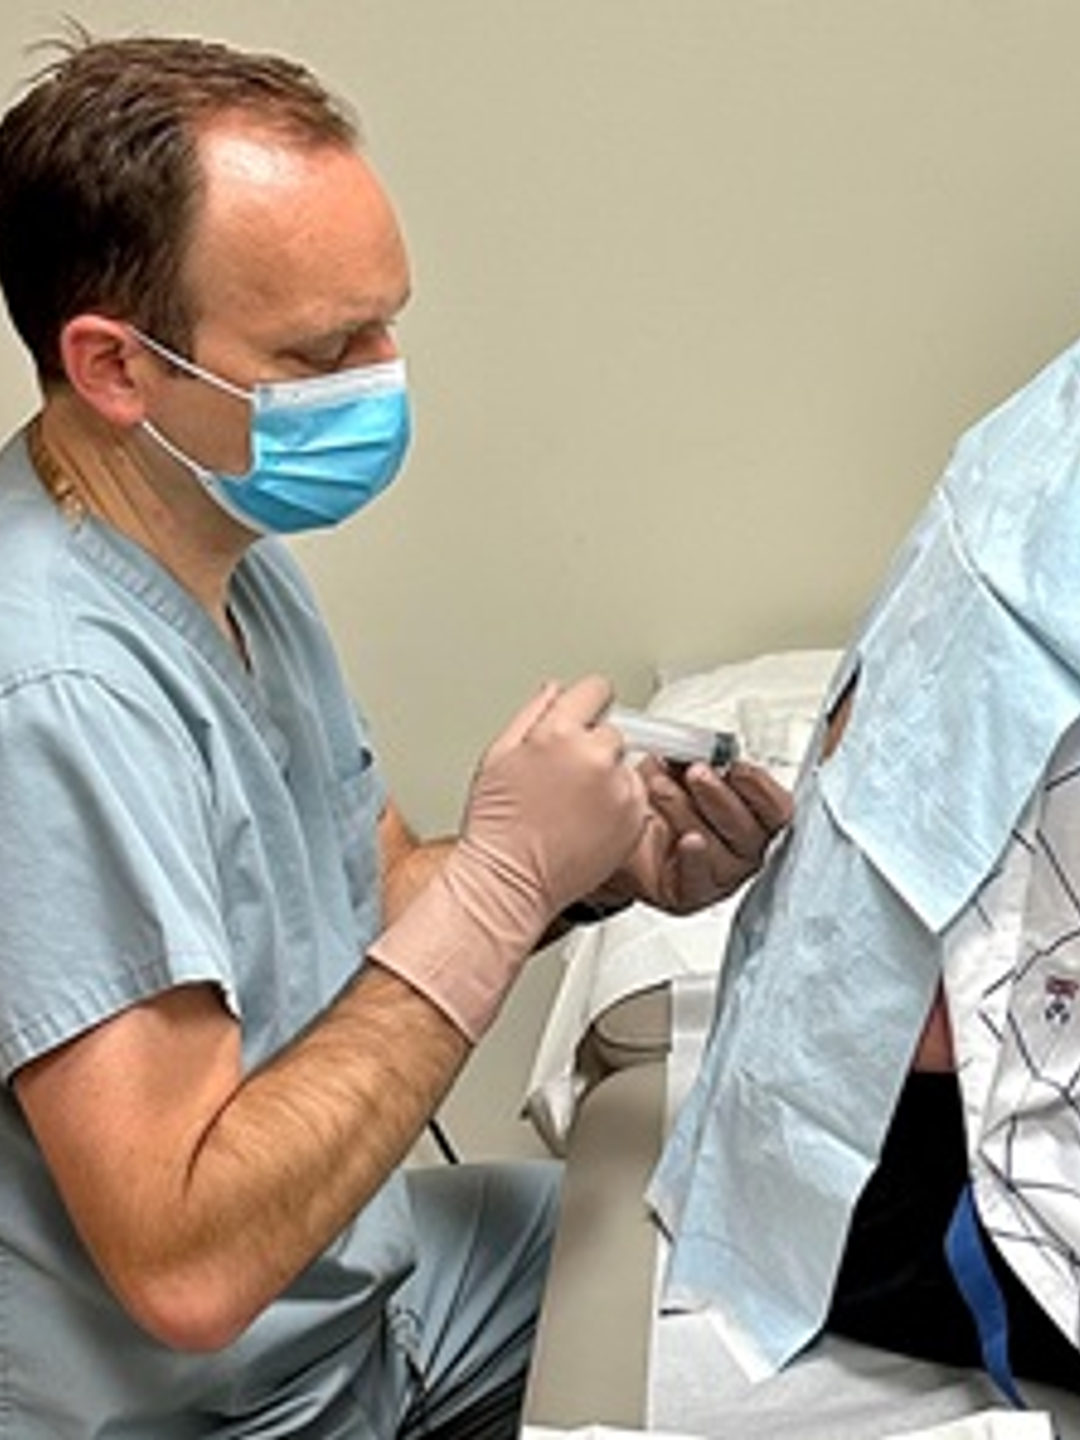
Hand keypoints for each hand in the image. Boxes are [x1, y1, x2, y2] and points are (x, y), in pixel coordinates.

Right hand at [369, 676, 649, 1038]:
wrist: (509, 879)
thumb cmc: (497, 823)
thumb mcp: (498, 755)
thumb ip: (532, 714)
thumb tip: (556, 690)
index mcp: (559, 732)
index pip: (596, 690)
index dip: (587, 704)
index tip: (584, 717)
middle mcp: (595, 756)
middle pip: (612, 731)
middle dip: (593, 746)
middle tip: (566, 777)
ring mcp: (618, 789)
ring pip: (625, 766)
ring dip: (608, 777)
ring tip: (573, 805)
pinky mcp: (633, 818)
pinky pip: (635, 798)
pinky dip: (618, 806)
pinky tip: (587, 823)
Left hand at [594, 755, 792, 914]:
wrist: (617, 833)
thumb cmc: (658, 803)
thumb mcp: (680, 771)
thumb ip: (699, 759)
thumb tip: (705, 746)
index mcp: (754, 817)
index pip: (776, 809)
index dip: (760, 787)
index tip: (736, 767)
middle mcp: (744, 849)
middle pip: (748, 829)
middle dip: (719, 795)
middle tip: (696, 772)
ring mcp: (720, 876)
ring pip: (718, 848)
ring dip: (689, 813)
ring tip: (661, 789)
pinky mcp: (692, 894)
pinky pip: (698, 879)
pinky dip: (693, 858)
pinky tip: (686, 840)